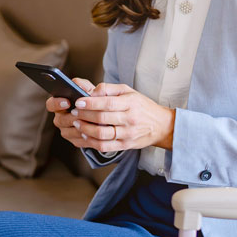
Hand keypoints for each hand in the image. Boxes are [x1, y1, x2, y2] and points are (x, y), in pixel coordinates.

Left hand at [46, 80, 175, 153]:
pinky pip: (105, 146)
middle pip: (102, 119)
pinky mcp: (125, 145)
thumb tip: (91, 92)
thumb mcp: (129, 91)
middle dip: (84, 115)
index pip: (107, 103)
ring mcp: (128, 134)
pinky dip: (92, 142)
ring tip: (77, 123)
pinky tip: (84, 135)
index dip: (90, 103)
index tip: (78, 101)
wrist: (161, 125)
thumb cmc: (141, 106)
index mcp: (131, 103)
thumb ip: (109, 89)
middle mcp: (130, 119)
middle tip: (74, 112)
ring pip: (102, 134)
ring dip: (85, 129)